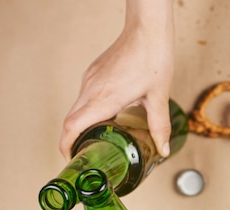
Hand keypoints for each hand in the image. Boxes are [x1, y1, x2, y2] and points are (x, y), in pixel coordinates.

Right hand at [60, 0, 174, 158]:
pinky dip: (88, 111)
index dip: (67, 145)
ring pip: (76, 108)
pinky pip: (84, 96)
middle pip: (70, 120)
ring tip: (97, 140)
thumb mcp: (159, 97)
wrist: (147, 30)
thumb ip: (159, 126)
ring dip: (82, 125)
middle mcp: (91, 88)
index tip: (72, 158)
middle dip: (73, 140)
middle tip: (86, 155)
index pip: (72, 126)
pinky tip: (106, 116)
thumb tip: (163, 149)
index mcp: (104, 98)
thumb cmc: (153, 59)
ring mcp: (90, 78)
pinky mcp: (94, 72)